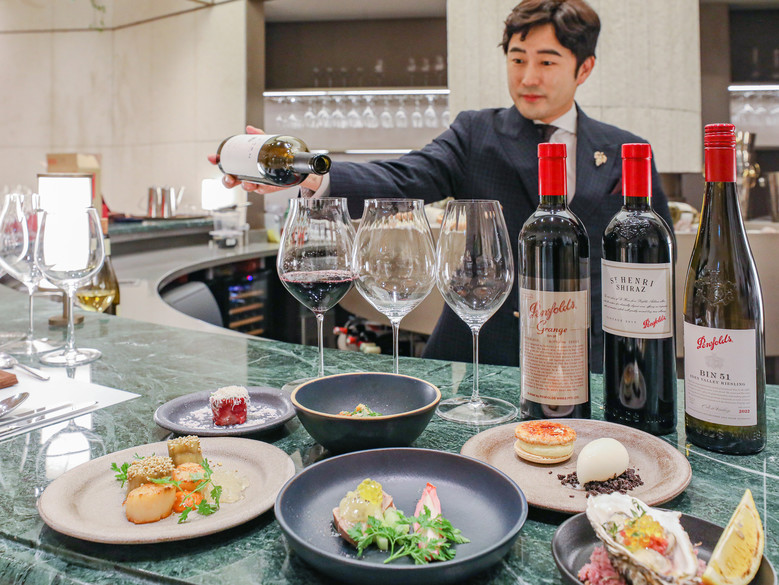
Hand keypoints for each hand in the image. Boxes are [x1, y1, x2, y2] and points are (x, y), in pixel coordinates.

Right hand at [207, 125, 323, 194]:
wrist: (292, 165)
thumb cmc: (276, 155)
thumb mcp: (267, 144)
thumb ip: (259, 136)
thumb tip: (249, 128)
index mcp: (243, 163)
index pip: (227, 162)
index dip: (218, 161)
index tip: (212, 158)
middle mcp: (247, 173)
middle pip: (231, 179)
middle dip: (227, 180)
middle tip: (229, 177)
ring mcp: (255, 181)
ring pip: (243, 186)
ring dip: (242, 185)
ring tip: (246, 183)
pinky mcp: (265, 187)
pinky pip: (258, 190)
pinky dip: (256, 188)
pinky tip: (256, 186)